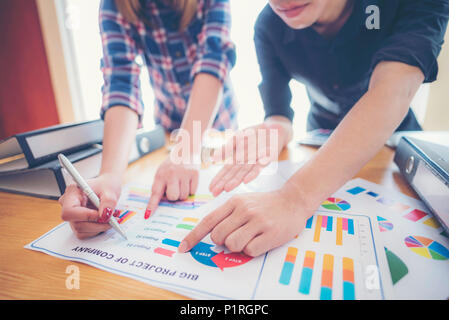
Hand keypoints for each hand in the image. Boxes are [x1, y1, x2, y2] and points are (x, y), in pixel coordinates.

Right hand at [58, 173, 121, 238]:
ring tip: (110, 217)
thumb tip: (105, 215)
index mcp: (72, 193)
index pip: (69, 211)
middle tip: (111, 218)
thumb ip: (108, 202)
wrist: (107, 188)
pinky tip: (104, 220)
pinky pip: (85, 233)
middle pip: (77, 224)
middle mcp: (68, 205)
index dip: (86, 216)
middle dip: (97, 224)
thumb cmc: (106, 186)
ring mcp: (72, 216)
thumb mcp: (110, 190)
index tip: (101, 214)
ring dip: (99, 227)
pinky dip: (97, 229)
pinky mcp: (77, 223)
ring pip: (81, 231)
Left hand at [145, 155, 199, 218]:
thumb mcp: (162, 172)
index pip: (155, 193)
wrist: (186, 150)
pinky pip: (192, 192)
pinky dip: (191, 189)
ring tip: (182, 182)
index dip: (152, 205)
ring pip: (183, 196)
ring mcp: (184, 173)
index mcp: (160, 175)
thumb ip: (161, 186)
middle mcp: (171, 174)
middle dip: (174, 196)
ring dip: (183, 193)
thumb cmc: (172, 165)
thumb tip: (163, 203)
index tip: (147, 215)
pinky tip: (188, 180)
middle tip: (175, 188)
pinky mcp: (194, 174)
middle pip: (172, 197)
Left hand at [179, 182, 314, 256]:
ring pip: (232, 245)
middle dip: (223, 242)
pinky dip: (252, 250)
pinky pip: (250, 251)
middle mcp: (244, 210)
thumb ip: (226, 215)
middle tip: (235, 236)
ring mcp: (257, 221)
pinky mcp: (270, 233)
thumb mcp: (243, 202)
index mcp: (234, 202)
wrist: (293, 200)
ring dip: (238, 247)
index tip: (183, 247)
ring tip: (249, 238)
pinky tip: (260, 240)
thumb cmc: (265, 204)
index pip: (208, 221)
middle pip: (218, 237)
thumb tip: (210, 234)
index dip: (193, 236)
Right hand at [209, 120, 290, 196]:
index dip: (218, 179)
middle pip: (234, 173)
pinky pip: (261, 165)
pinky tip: (246, 181)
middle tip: (215, 193)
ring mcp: (258, 160)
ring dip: (236, 180)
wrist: (275, 128)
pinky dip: (253, 174)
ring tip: (226, 188)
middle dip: (224, 183)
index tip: (210, 188)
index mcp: (240, 158)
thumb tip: (213, 158)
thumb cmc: (256, 134)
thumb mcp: (238, 137)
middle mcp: (248, 162)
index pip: (227, 170)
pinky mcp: (269, 156)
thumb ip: (227, 147)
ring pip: (245, 172)